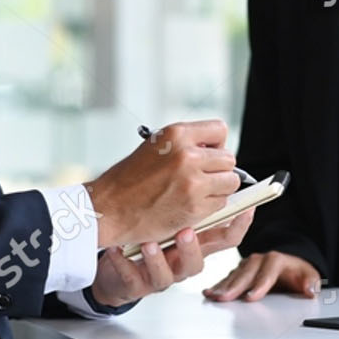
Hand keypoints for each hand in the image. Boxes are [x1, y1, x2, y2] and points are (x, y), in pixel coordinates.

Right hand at [85, 120, 239, 248]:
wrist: (109, 209)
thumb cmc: (127, 180)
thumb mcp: (155, 146)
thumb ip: (186, 143)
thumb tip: (215, 148)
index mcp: (177, 134)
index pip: (220, 130)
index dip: (216, 144)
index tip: (209, 153)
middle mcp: (187, 155)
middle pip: (229, 158)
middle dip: (219, 169)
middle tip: (202, 177)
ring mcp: (192, 182)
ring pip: (230, 181)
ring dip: (218, 188)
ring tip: (197, 191)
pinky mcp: (194, 207)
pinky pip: (221, 203)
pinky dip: (210, 206)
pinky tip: (190, 204)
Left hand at [90, 208, 255, 307]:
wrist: (114, 252)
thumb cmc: (146, 228)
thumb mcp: (171, 210)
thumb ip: (191, 192)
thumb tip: (208, 159)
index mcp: (194, 240)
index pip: (225, 237)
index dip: (239, 225)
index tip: (246, 209)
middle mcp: (180, 259)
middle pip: (199, 262)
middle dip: (193, 248)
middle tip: (185, 231)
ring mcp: (158, 274)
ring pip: (166, 276)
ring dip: (158, 259)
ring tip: (149, 244)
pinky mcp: (134, 283)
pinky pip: (132, 278)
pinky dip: (124, 265)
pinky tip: (116, 251)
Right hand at [204, 251, 321, 301]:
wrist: (289, 266)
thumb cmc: (297, 273)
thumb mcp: (309, 276)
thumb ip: (311, 282)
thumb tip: (310, 289)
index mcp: (277, 260)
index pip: (268, 270)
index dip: (259, 284)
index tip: (251, 297)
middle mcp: (260, 260)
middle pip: (246, 272)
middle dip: (234, 286)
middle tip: (224, 298)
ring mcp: (248, 265)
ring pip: (234, 275)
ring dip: (223, 286)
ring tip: (213, 297)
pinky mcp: (240, 272)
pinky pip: (227, 278)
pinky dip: (218, 285)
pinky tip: (208, 293)